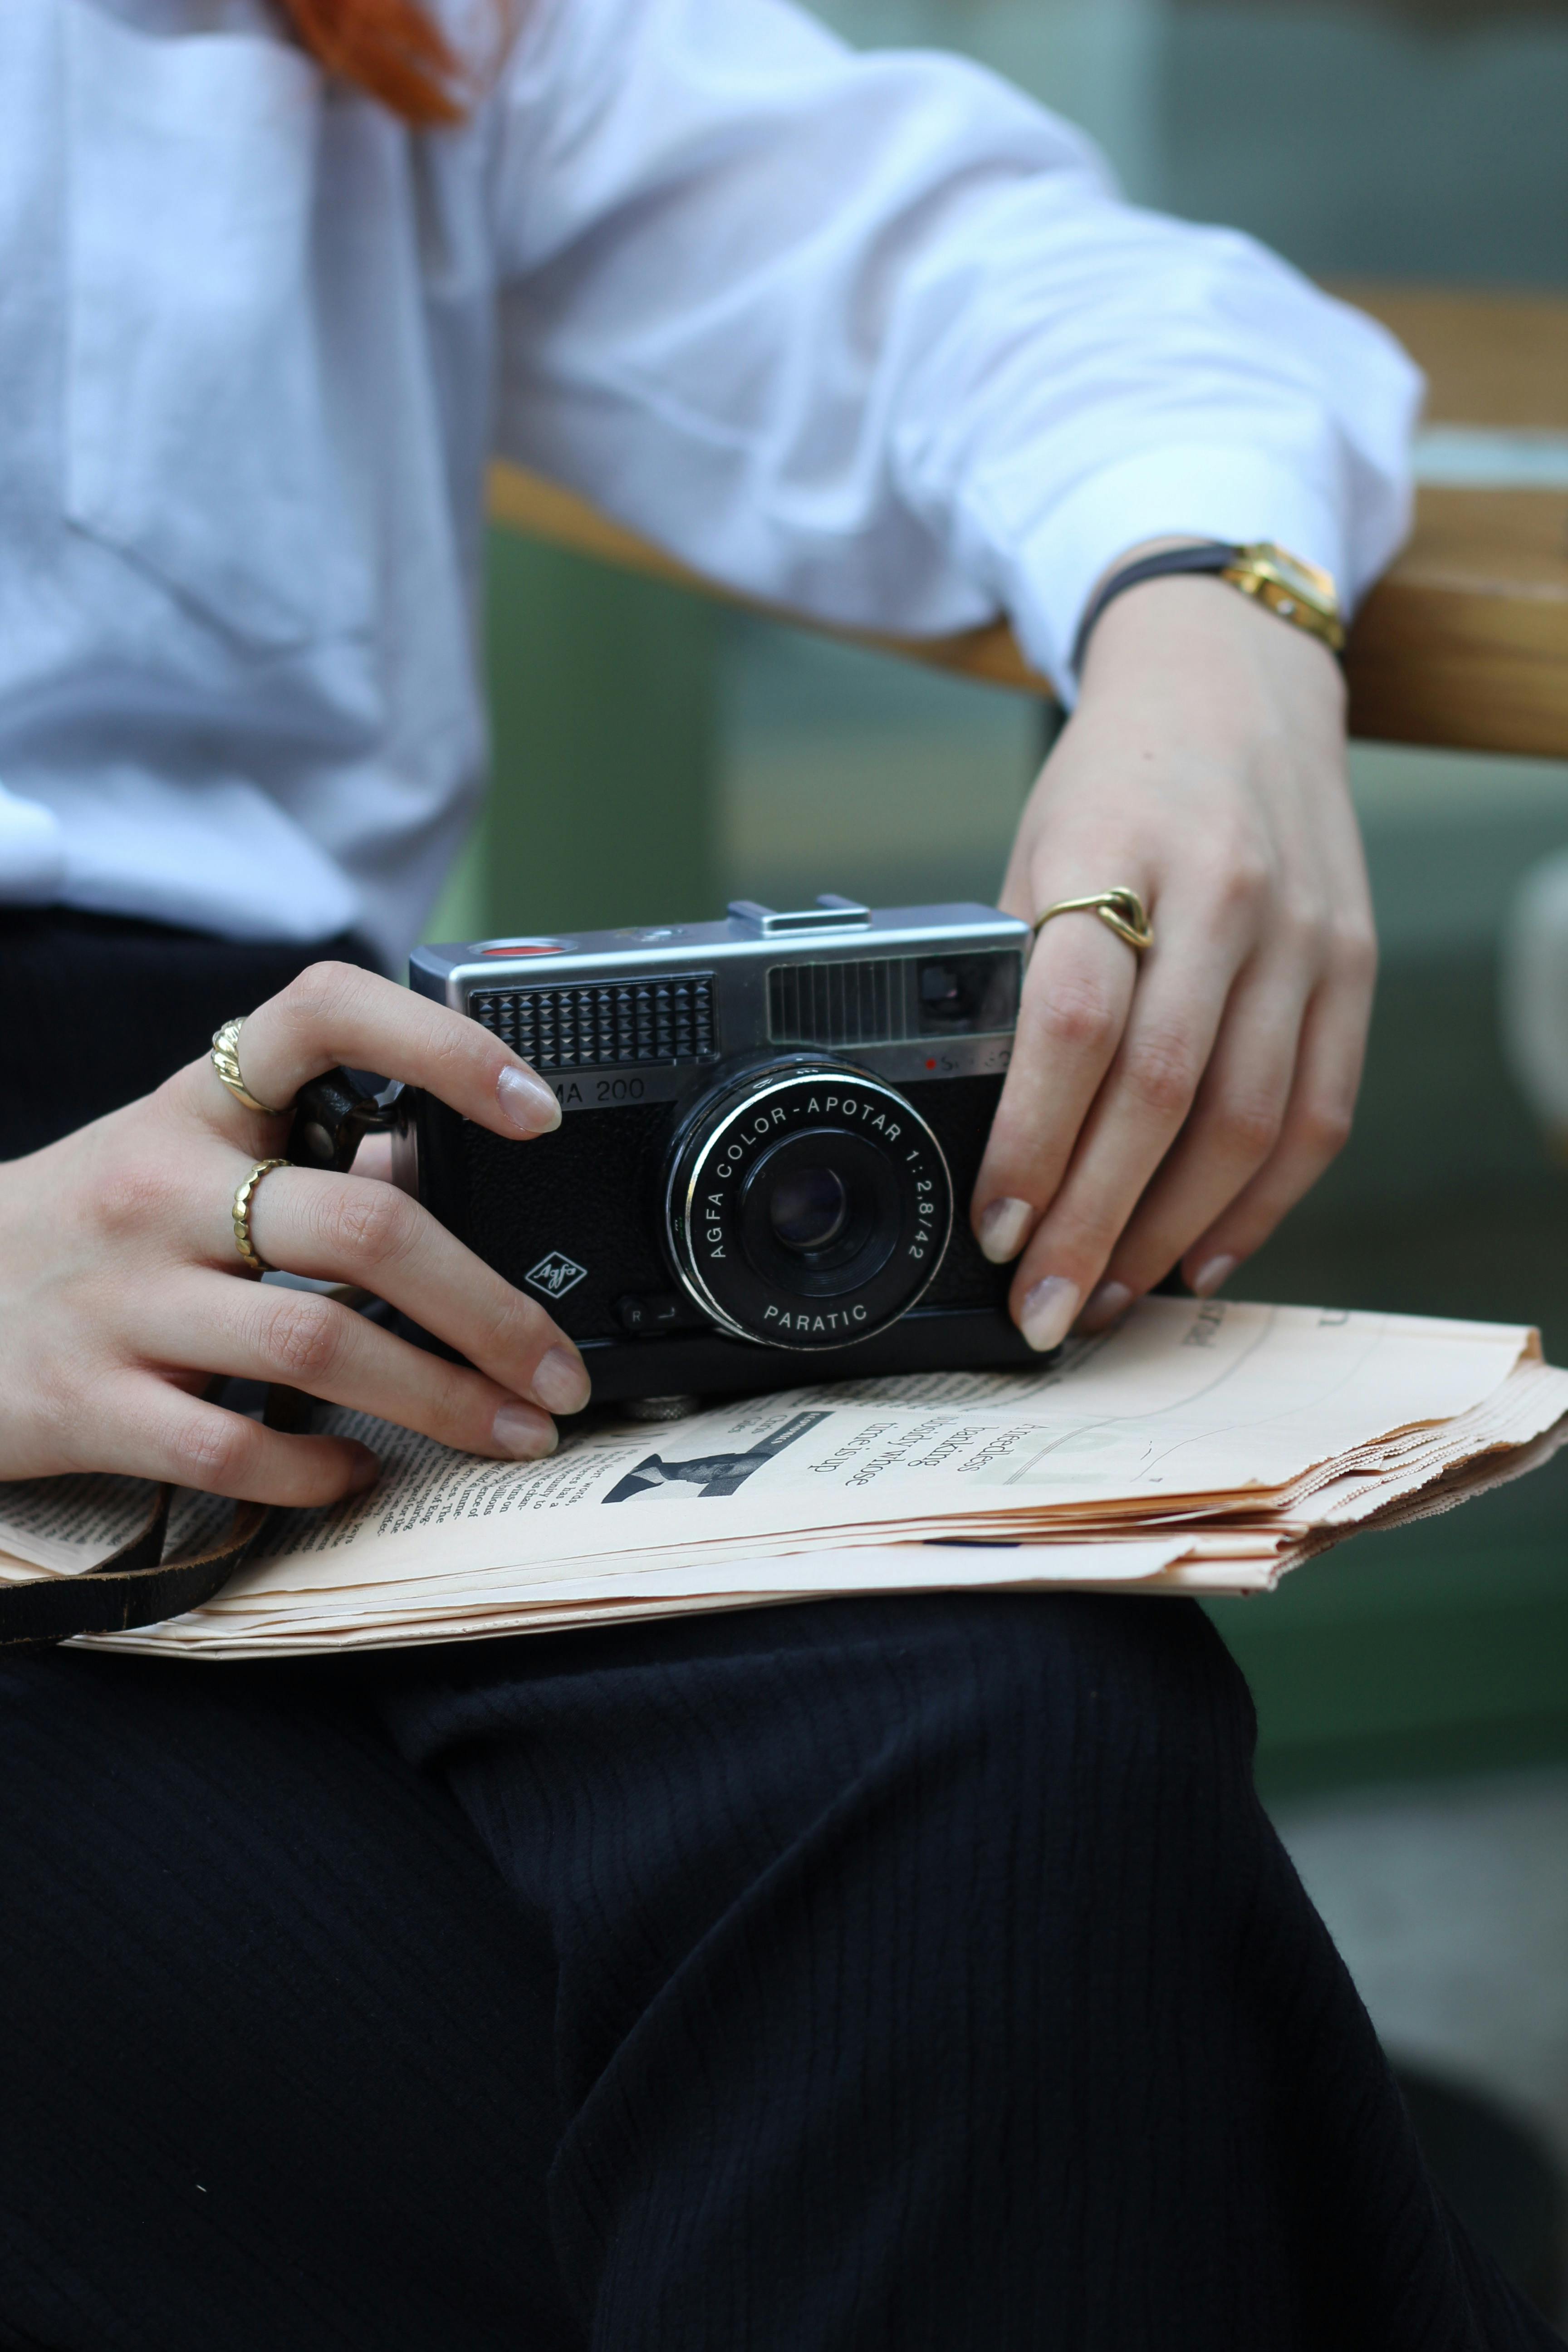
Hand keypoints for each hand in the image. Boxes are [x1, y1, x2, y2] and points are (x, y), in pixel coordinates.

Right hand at [0, 964, 589, 1502]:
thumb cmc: (83, 1232)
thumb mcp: (178, 1157)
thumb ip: (303, 1154)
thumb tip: (446, 1163)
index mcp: (195, 1104)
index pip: (324, 1016)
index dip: (443, 1047)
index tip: (536, 1106)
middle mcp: (159, 1187)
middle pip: (364, 1223)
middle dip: (491, 1307)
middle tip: (559, 1366)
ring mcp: (122, 1298)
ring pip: (320, 1344)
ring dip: (444, 1400)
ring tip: (515, 1431)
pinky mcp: (89, 1403)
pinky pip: (233, 1447)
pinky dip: (318, 1470)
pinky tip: (360, 1473)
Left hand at [972, 568, 1374, 1349]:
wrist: (1233, 680)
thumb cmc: (1115, 781)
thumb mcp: (1037, 852)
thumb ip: (1020, 976)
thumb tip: (986, 1129)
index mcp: (1115, 855)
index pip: (1073, 1026)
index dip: (1031, 1144)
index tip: (995, 1227)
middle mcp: (1222, 896)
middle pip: (1159, 1095)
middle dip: (1092, 1225)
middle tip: (1043, 1309)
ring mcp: (1302, 934)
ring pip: (1245, 1123)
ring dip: (1170, 1232)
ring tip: (1107, 1294)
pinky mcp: (1352, 966)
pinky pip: (1318, 1113)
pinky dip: (1261, 1203)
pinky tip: (1202, 1255)